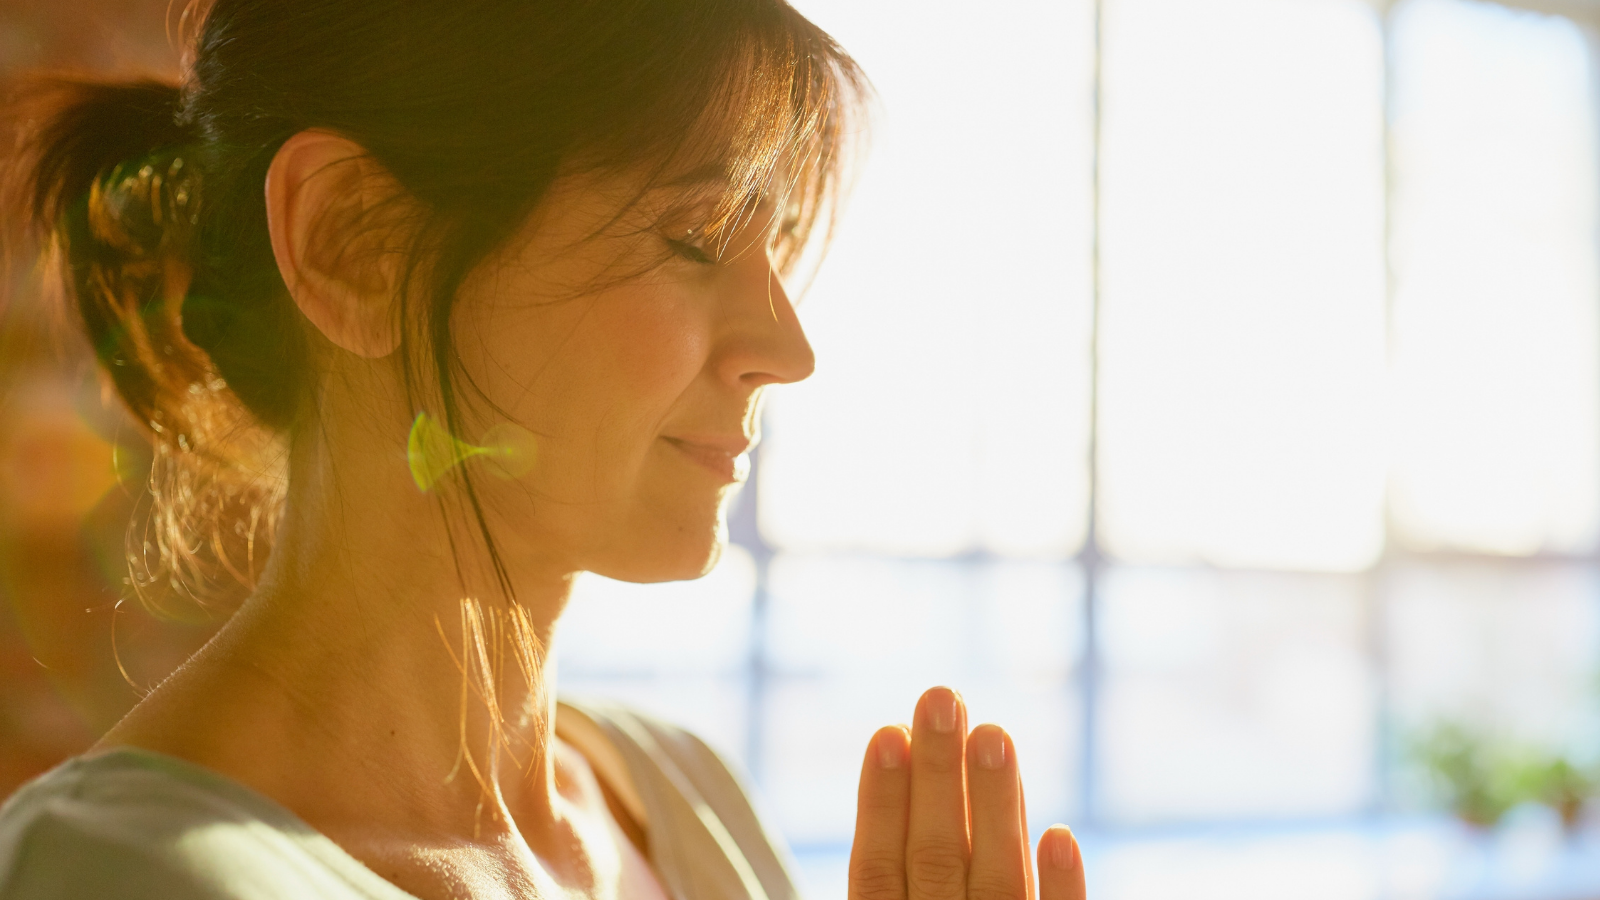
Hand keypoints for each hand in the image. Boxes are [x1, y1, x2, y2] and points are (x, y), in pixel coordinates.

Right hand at [848, 687, 1084, 899]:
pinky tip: (1061, 835)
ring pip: (996, 883)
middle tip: (942, 697)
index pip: (877, 868)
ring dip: (996, 807)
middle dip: (938, 775)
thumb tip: (896, 749)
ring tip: (994, 732)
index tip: (890, 731)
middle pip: (935, 859)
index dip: (882, 801)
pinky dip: (1059, 888)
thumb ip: (891, 872)